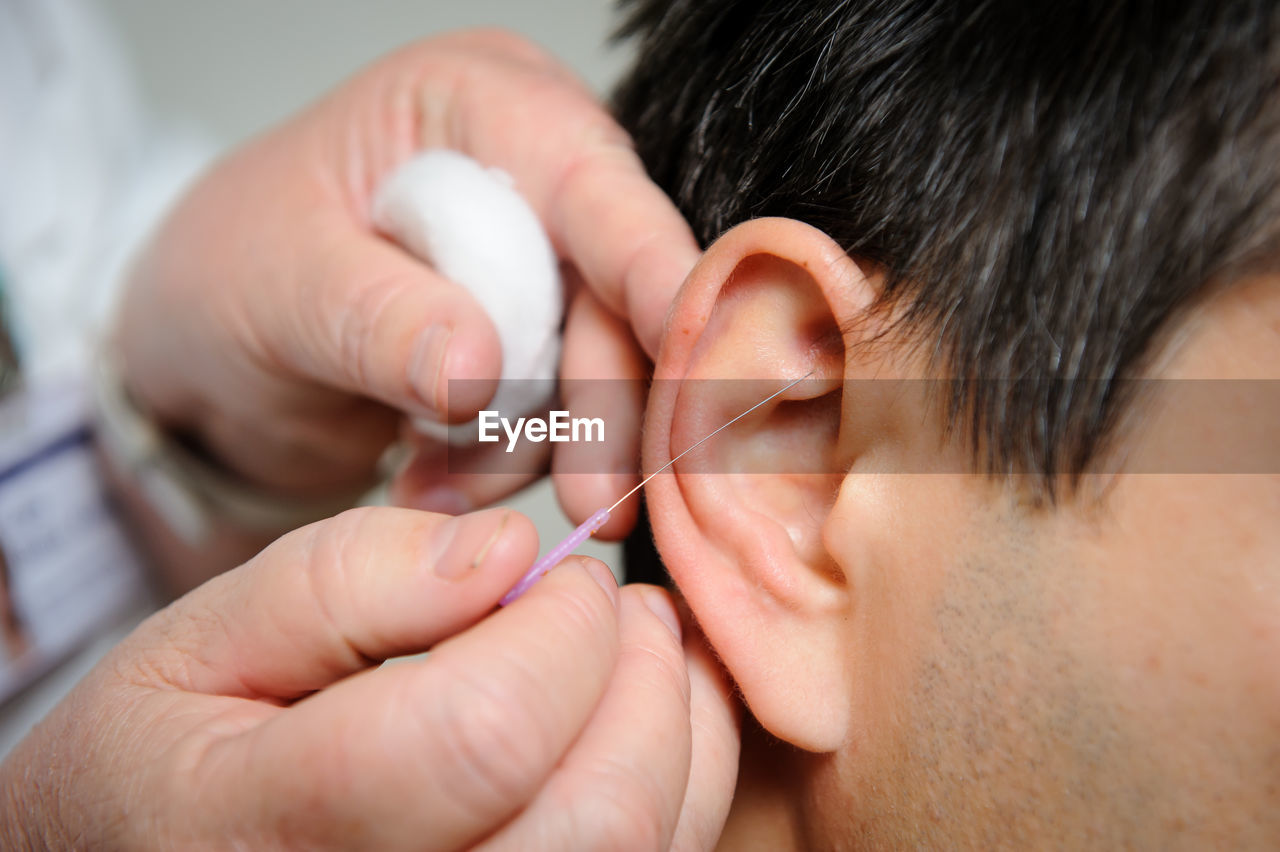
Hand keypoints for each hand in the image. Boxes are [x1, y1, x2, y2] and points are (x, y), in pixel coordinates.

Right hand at [0, 507, 738, 849]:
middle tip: (611, 599)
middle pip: (594, 816)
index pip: (484, 734)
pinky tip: (642, 713)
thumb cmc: (163, 762)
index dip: (558, 628)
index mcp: (267, 833)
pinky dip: (683, 779)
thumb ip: (346, 580)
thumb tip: (507, 549)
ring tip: (638, 643)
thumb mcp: (202, 640)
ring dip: (676, 723)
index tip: (555, 569)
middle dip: (636, 675)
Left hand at [117, 29, 697, 533]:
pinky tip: (429, 481)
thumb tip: (477, 370)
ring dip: (528, 452)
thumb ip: (377, 318)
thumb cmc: (228, 276)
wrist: (206, 359)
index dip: (653, 275)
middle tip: (597, 502)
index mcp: (483, 105)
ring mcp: (545, 267)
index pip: (596, 187)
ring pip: (602, 373)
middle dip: (603, 404)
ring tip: (428, 485)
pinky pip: (563, 423)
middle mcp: (538, 176)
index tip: (696, 365)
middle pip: (624, 292)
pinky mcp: (539, 348)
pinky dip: (503, 469)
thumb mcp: (277, 284)